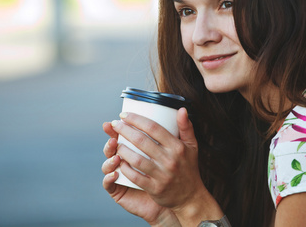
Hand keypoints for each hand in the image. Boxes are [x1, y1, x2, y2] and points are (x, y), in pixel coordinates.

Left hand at [112, 108, 222, 224]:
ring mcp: (162, 175)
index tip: (124, 115)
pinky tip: (118, 162)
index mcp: (177, 147)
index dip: (136, 119)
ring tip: (113, 142)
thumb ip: (186, 127)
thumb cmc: (188, 168)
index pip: (153, 128)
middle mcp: (170, 160)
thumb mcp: (192, 146)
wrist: (191, 197)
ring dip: (122, 149)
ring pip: (136, 159)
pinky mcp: (155, 188)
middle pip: (141, 141)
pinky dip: (125, 169)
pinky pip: (136, 177)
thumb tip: (181, 109)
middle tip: (115, 124)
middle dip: (124, 130)